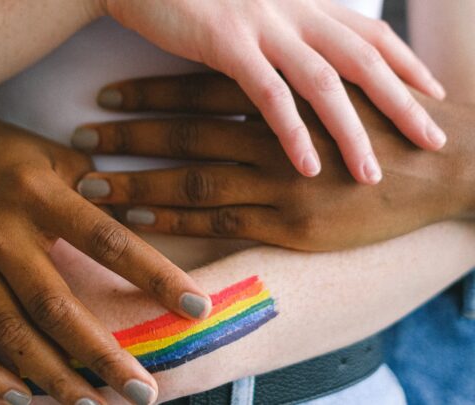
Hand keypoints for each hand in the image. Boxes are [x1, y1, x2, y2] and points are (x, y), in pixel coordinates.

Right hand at [0, 107, 210, 403]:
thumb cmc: (11, 156)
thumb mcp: (61, 159)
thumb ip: (103, 196)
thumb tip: (152, 224)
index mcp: (41, 196)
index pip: (109, 241)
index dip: (156, 276)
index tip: (196, 308)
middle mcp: (1, 232)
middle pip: (56, 305)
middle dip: (102, 356)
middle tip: (145, 393)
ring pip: (9, 332)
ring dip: (51, 377)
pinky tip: (18, 397)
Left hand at [72, 74, 473, 250]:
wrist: (445, 166)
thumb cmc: (389, 123)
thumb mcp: (340, 84)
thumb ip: (288, 80)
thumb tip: (248, 73)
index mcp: (281, 98)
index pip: (200, 91)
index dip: (150, 93)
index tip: (107, 94)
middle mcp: (273, 137)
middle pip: (185, 132)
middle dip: (129, 134)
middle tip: (79, 136)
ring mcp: (281, 183)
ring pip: (195, 178)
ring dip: (140, 180)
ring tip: (92, 184)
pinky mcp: (292, 224)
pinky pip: (222, 222)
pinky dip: (178, 219)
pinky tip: (141, 216)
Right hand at [101, 0, 446, 183]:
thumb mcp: (255, 7)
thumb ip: (289, 28)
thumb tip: (311, 59)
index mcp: (304, 0)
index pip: (370, 32)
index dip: (407, 63)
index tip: (433, 92)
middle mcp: (294, 9)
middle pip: (363, 59)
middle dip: (402, 102)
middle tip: (432, 141)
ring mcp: (263, 26)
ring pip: (323, 83)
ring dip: (352, 132)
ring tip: (371, 174)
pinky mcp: (227, 43)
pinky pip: (269, 95)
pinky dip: (292, 133)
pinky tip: (308, 167)